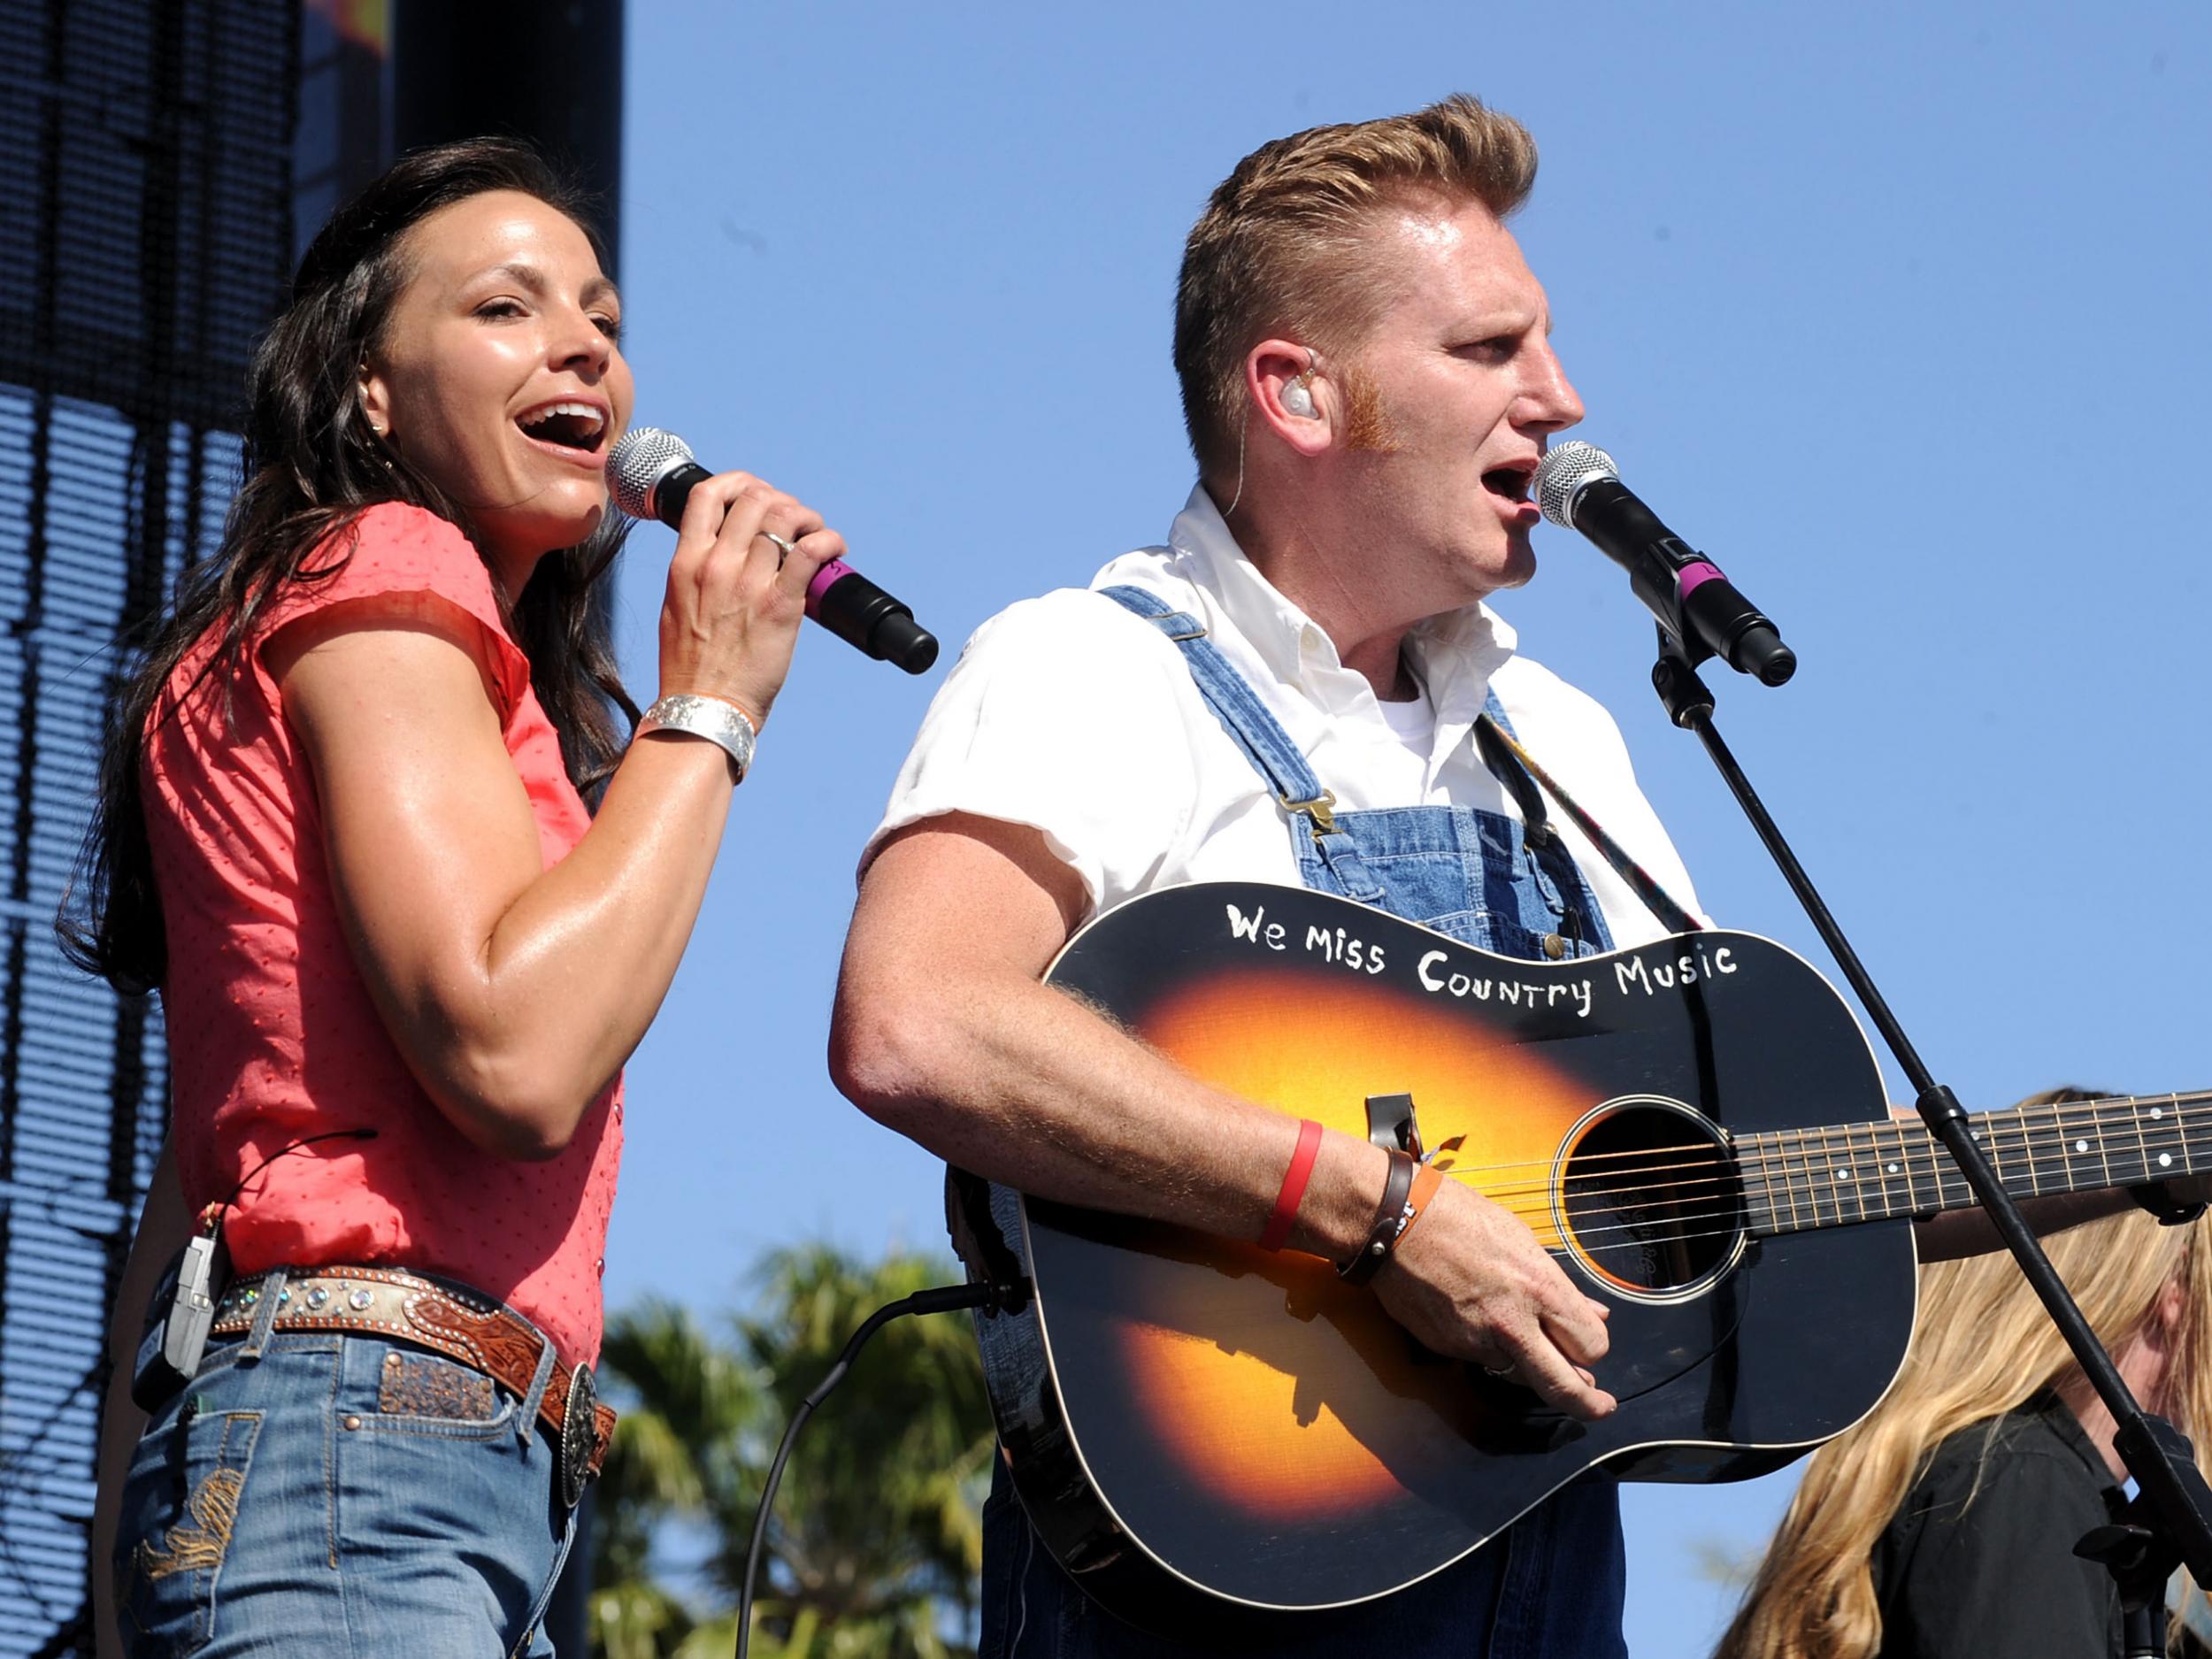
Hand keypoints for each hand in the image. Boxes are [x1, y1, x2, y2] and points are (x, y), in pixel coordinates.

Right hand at [657, 470, 845, 728]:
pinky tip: (835, 550)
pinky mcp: (780, 606)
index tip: (757, 494)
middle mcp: (715, 564)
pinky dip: (829, 541)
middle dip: (782, 499)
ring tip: (816, 534)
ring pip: (785, 517)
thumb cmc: (691, 668)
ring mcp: (748, 583)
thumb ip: (695, 573)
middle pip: (755, 498)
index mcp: (686, 562)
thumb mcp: (676, 606)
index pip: (709, 494)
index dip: (740, 483)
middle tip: (794, 520)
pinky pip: (810, 553)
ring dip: (808, 518)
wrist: (703, 709)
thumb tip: (717, 555)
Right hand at [1369, 1178, 1616, 1419]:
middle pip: (1565, 1387)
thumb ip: (1560, 1287)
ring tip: (1517, 1333)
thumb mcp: (1523, 1241)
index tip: (1589, 1345)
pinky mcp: (1447, 1348)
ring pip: (1520, 1373)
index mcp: (1539, 1289)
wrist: (1393, 1220)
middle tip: (1600, 1406)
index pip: (1592, 1346)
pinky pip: (1481, 1358)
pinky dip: (1486, 1346)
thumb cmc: (1458, 1217)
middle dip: (1588, 1404)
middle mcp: (1512, 1324)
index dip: (1593, 1347)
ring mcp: (1476, 1341)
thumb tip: (1594, 1314)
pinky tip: (1475, 1314)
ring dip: (1527, 1363)